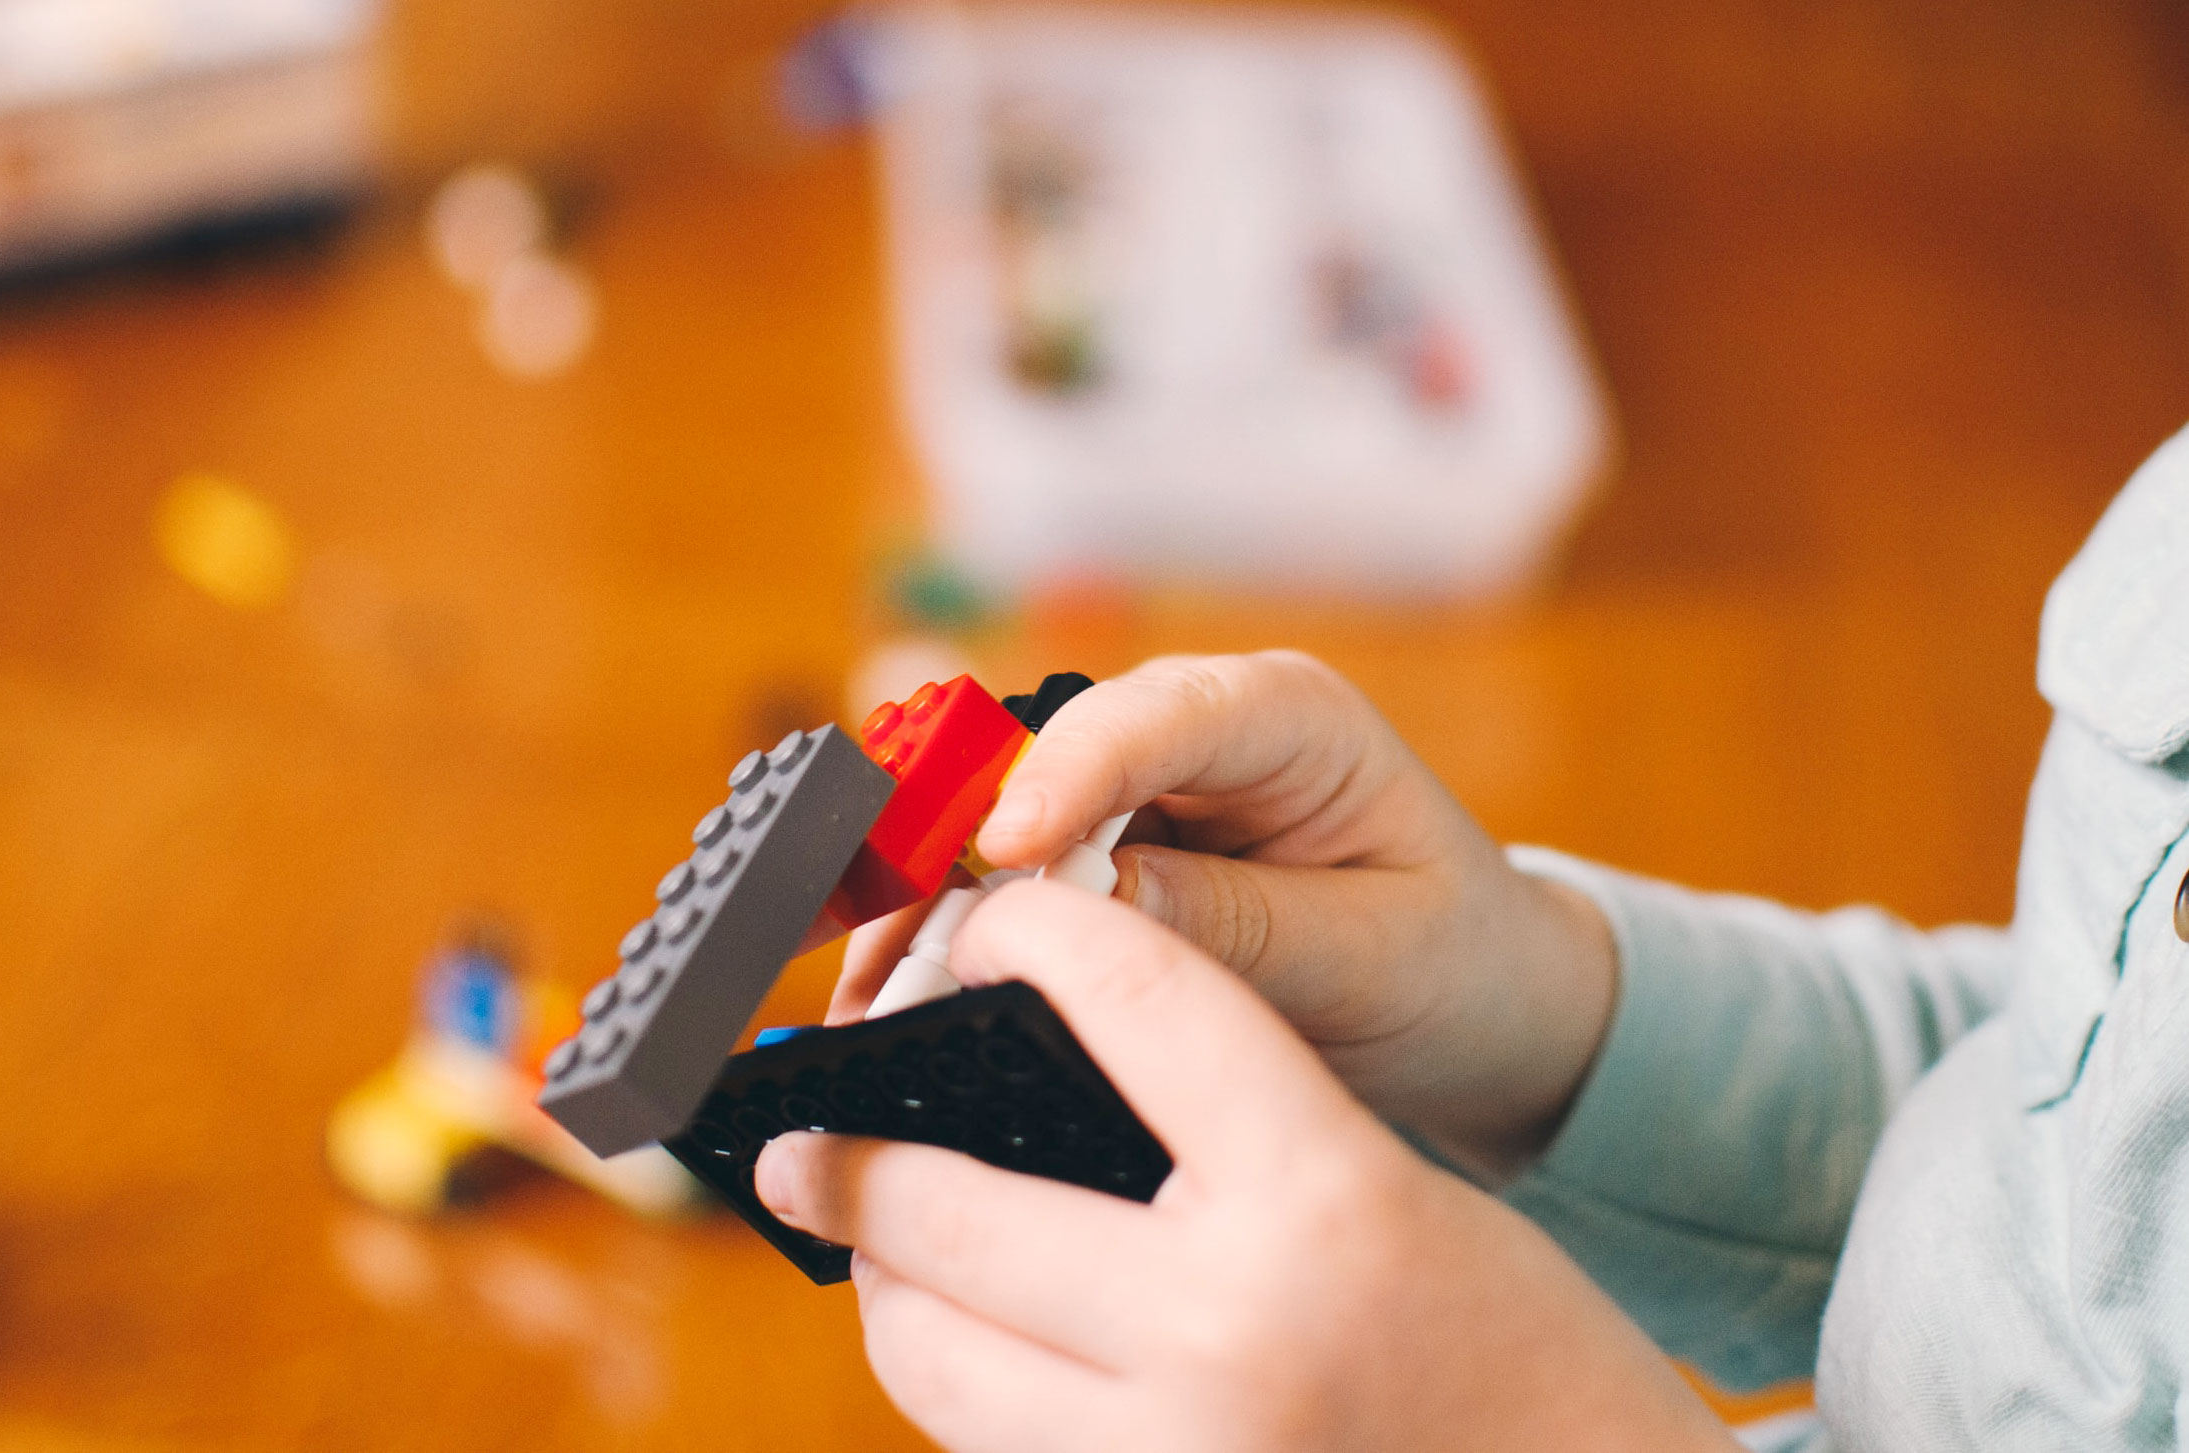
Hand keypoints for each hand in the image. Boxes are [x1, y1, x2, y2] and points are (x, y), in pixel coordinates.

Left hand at [758, 881, 1731, 1452]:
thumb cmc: (1521, 1354)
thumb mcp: (1397, 1195)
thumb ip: (1233, 1129)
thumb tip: (1037, 1083)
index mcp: (1323, 1203)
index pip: (1137, 1003)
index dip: (1036, 934)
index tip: (982, 923)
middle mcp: (1228, 1336)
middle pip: (952, 1204)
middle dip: (852, 1157)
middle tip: (803, 1139)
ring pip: (930, 1358)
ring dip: (887, 1287)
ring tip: (877, 1248)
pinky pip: (988, 1452)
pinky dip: (962, 1390)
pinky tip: (973, 1344)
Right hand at [833, 651, 1615, 1178]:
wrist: (1478, 1000)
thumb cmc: (1447, 961)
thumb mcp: (1366, 955)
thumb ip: (1234, 925)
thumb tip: (1084, 906)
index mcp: (1289, 718)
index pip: (1160, 716)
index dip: (1070, 775)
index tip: (1007, 851)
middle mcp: (1195, 728)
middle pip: (1040, 752)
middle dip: (952, 845)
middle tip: (886, 947)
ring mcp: (1138, 784)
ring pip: (994, 812)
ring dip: (925, 899)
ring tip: (867, 994)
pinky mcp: (1101, 846)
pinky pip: (1000, 873)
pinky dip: (945, 932)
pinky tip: (895, 995)